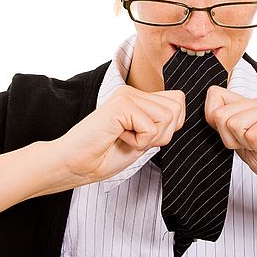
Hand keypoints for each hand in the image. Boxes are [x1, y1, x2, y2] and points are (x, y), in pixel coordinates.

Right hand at [53, 85, 184, 185]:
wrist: (76, 164)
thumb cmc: (105, 156)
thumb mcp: (144, 139)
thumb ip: (161, 122)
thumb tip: (180, 109)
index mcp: (138, 97)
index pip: (178, 101)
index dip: (169, 126)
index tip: (143, 137)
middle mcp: (132, 91)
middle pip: (176, 108)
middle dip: (162, 134)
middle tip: (134, 139)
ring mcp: (126, 95)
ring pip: (167, 117)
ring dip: (149, 138)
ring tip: (125, 138)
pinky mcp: (121, 104)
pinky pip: (151, 128)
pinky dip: (138, 142)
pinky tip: (117, 138)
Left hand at [204, 86, 256, 196]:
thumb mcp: (244, 148)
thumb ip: (229, 130)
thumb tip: (212, 112)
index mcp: (250, 107)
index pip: (214, 96)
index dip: (213, 120)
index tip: (235, 139)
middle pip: (220, 116)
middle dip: (232, 141)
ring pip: (235, 125)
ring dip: (249, 145)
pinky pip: (253, 135)